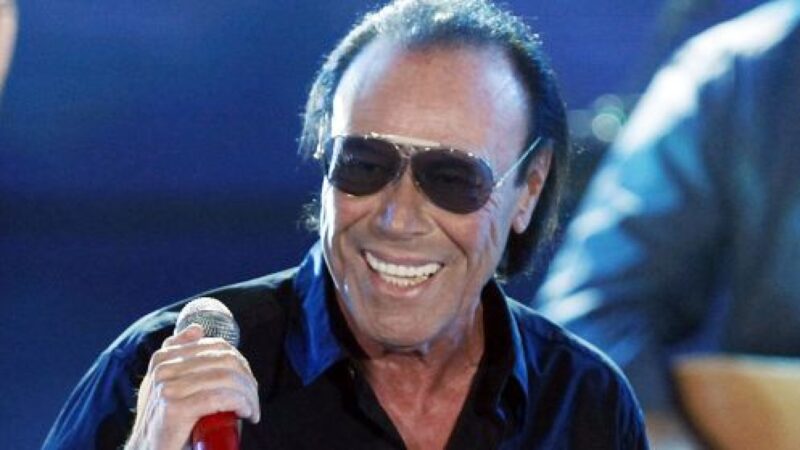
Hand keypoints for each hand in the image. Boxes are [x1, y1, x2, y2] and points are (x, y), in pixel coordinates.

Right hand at [125, 324, 259, 449]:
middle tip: (253, 401)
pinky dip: (240, 403)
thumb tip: (197, 329)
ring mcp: (167, 388)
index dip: (240, 364)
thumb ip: (177, 354)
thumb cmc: (162, 423)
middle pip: (224, 362)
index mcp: (164, 358)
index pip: (217, 348)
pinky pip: (219, 398)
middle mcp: (163, 369)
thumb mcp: (166, 384)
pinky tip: (247, 413)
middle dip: (247, 381)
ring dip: (248, 395)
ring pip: (225, 379)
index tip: (247, 385)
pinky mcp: (174, 409)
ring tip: (252, 410)